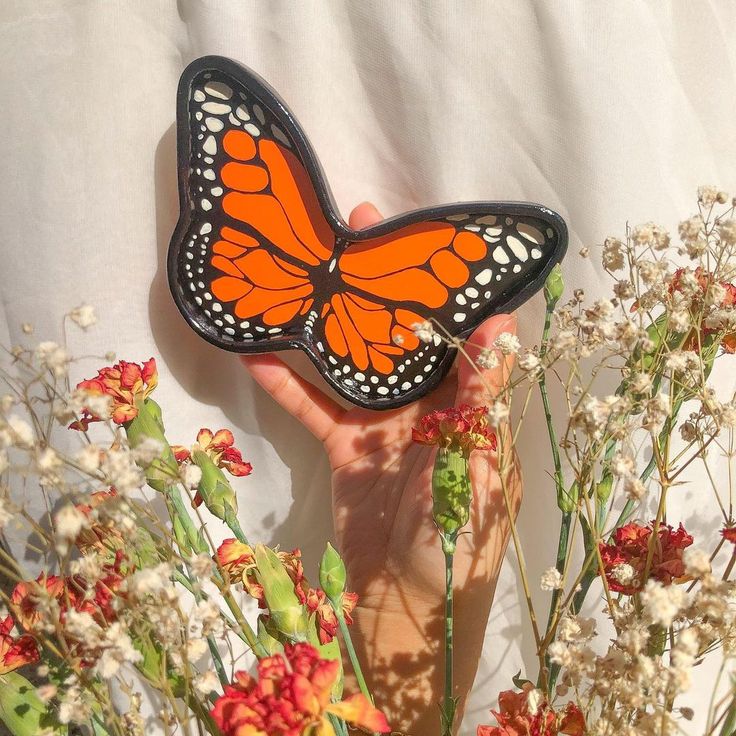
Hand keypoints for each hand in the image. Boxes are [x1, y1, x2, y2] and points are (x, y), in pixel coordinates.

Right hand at [242, 202, 521, 734]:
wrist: (404, 614)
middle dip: (383, 287)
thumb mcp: (472, 474)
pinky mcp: (344, 448)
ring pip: (353, 362)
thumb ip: (481, 402)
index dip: (448, 290)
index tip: (430, 241)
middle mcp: (428, 407)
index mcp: (469, 409)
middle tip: (360, 228)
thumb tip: (502, 327)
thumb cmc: (453, 551)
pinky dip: (287, 385)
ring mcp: (383, 425)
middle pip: (403, 337)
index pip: (462, 337)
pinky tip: (255, 354)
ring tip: (308, 270)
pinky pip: (313, 408)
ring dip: (331, 322)